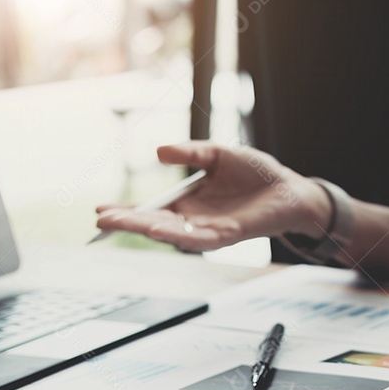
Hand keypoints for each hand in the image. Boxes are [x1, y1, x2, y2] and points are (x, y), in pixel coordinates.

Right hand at [96, 142, 329, 250]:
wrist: (289, 188)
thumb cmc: (256, 172)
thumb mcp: (217, 154)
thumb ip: (190, 153)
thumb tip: (159, 151)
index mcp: (189, 202)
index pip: (151, 209)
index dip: (127, 210)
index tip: (99, 209)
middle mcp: (194, 220)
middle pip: (154, 224)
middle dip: (127, 222)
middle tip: (100, 220)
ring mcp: (209, 229)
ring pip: (172, 233)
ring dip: (145, 228)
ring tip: (119, 223)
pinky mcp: (228, 235)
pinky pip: (198, 238)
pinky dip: (178, 235)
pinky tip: (157, 230)